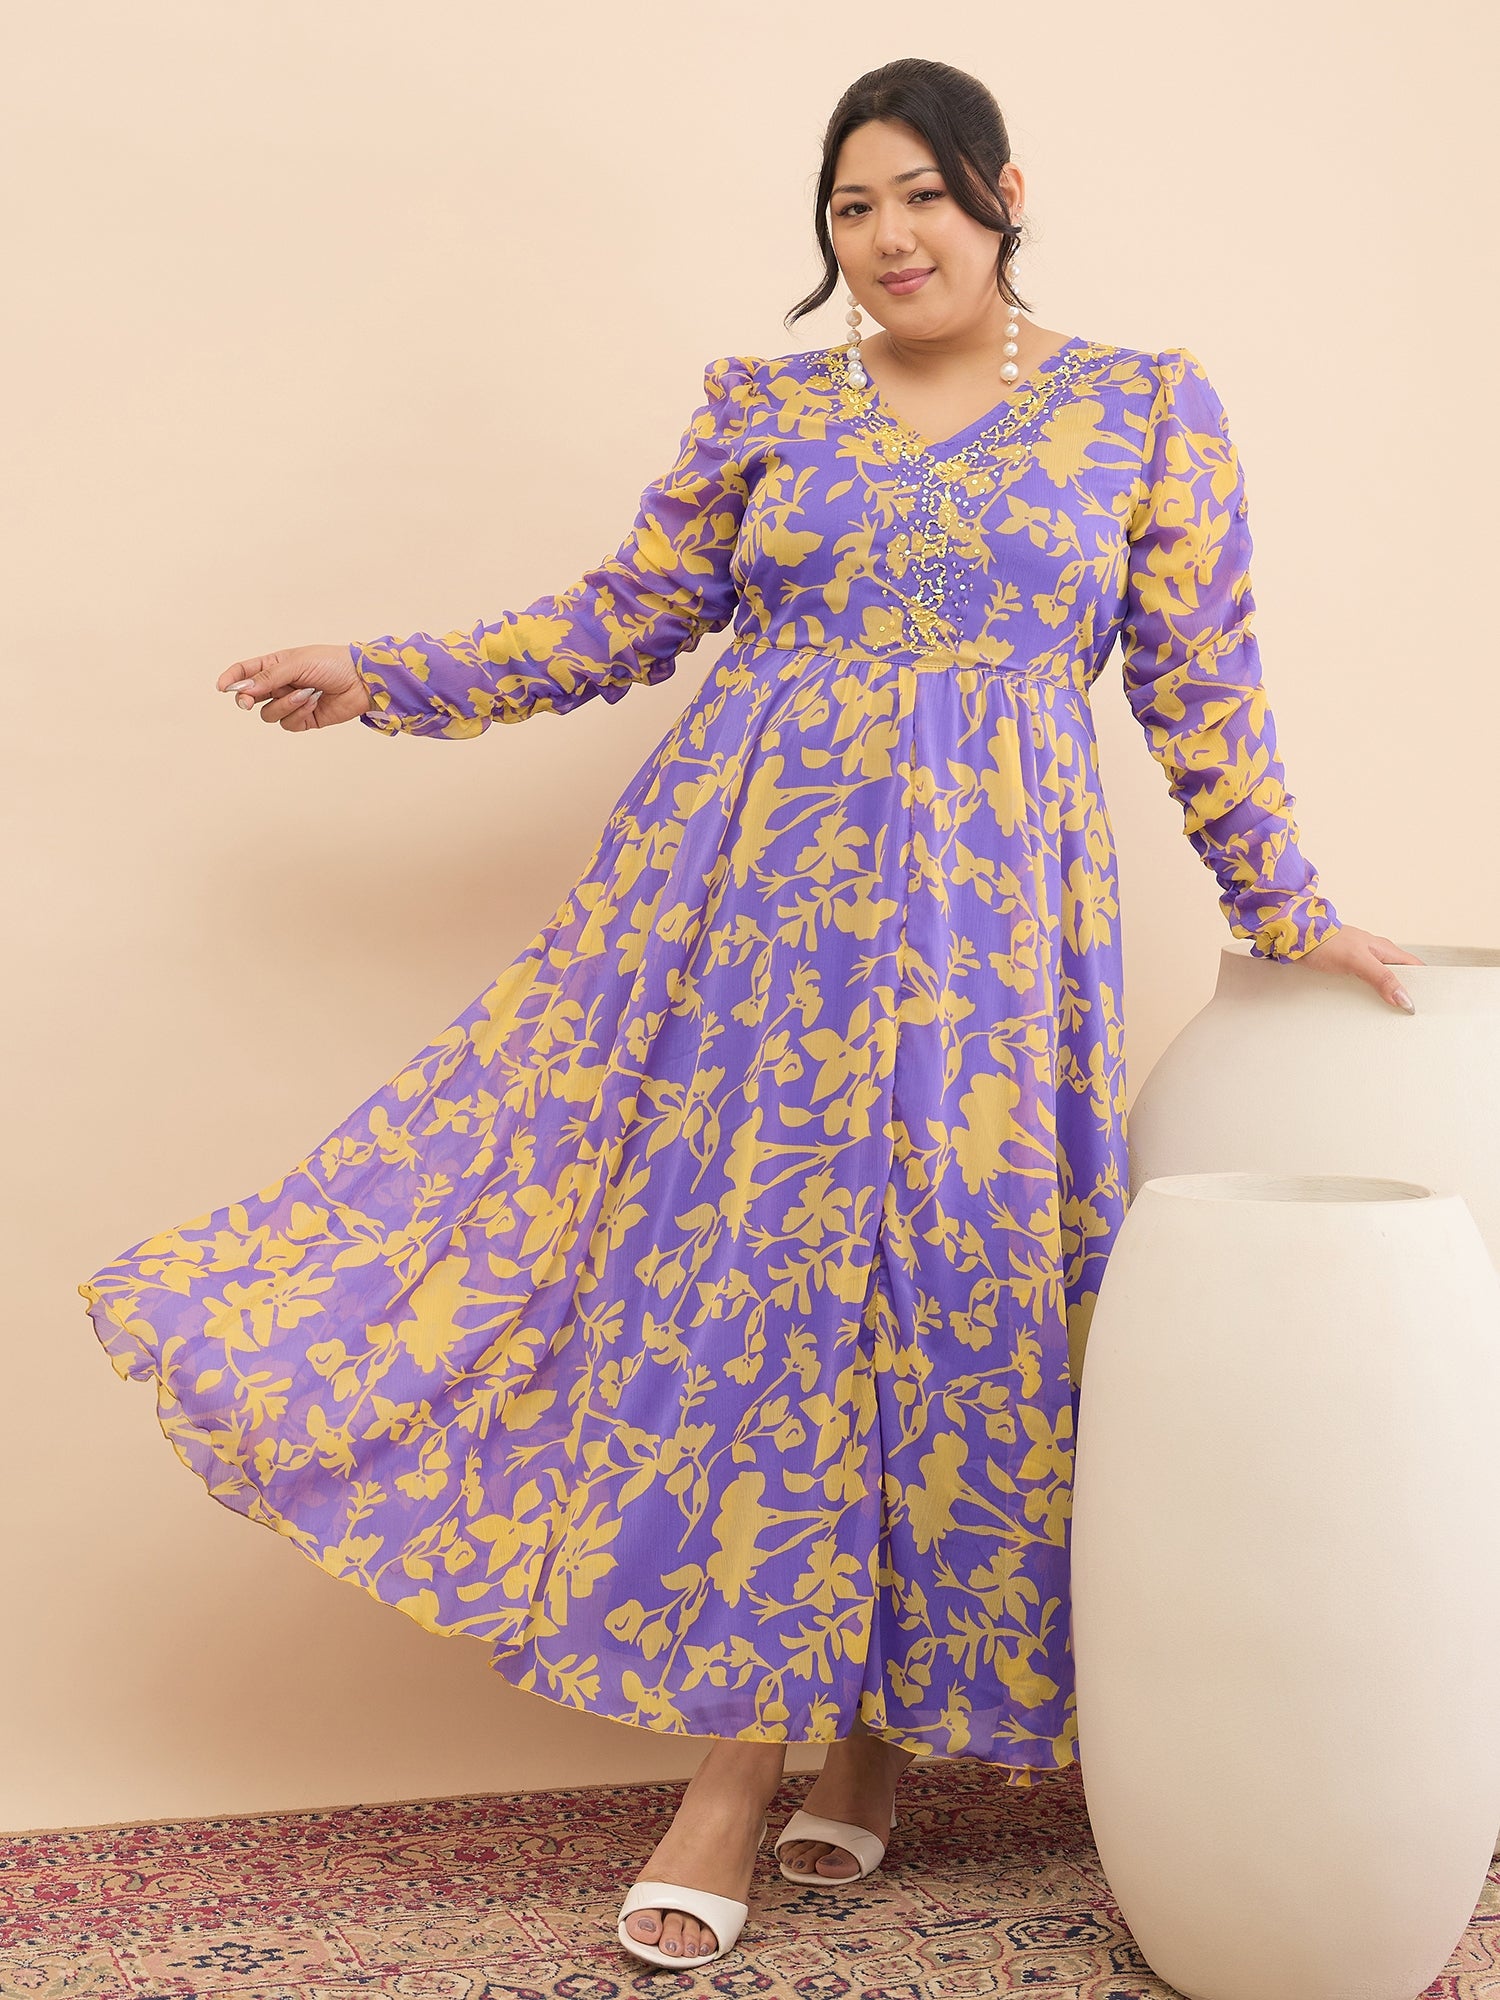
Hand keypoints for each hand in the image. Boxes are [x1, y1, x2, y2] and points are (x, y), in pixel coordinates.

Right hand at [216, 645, 370, 729]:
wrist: (362, 680)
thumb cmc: (331, 663)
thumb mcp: (297, 663)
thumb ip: (269, 677)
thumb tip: (243, 689)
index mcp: (275, 665)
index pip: (245, 672)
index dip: (231, 679)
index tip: (221, 688)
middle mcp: (280, 685)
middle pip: (250, 697)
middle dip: (247, 699)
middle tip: (247, 701)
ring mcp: (291, 703)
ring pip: (268, 713)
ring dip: (285, 704)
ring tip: (306, 692)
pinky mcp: (304, 719)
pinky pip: (288, 723)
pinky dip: (298, 713)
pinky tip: (314, 702)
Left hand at [1292, 925, 1423, 1012]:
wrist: (1296, 937)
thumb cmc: (1325, 942)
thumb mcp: (1358, 961)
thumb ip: (1381, 978)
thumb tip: (1404, 997)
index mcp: (1385, 949)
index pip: (1414, 966)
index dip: (1423, 983)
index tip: (1424, 1002)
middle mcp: (1375, 954)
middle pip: (1398, 976)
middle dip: (1404, 993)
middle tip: (1406, 1014)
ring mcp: (1360, 961)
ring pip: (1380, 981)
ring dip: (1384, 995)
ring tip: (1388, 1014)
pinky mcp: (1345, 968)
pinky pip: (1363, 983)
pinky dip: (1366, 995)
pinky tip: (1363, 1006)